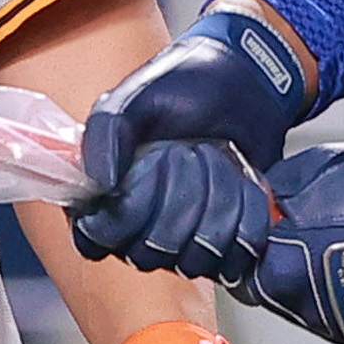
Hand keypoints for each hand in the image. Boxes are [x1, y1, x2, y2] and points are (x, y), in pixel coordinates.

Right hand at [69, 5, 313, 282]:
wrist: (244, 83)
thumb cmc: (182, 87)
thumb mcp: (136, 98)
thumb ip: (106, 134)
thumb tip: (101, 184)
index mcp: (102, 196)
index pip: (97, 241)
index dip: (124, 212)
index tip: (148, 165)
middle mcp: (138, 228)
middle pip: (149, 253)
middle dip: (178, 197)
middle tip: (189, 151)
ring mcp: (184, 241)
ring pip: (194, 260)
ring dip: (215, 205)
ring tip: (218, 160)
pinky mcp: (226, 244)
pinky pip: (235, 260)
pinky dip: (246, 219)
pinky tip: (244, 182)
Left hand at [236, 141, 343, 343]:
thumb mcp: (318, 169)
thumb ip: (281, 191)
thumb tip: (265, 198)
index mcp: (284, 272)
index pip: (245, 278)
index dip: (258, 255)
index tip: (271, 242)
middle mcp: (312, 312)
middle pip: (283, 300)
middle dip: (291, 271)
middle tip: (317, 242)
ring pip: (322, 315)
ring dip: (327, 290)